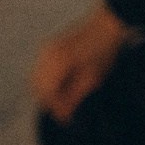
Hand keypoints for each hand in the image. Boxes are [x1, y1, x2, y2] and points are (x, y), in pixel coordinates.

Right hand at [31, 7, 128, 123]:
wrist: (107, 25)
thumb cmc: (104, 52)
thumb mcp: (93, 78)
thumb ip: (75, 97)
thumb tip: (63, 116)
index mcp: (58, 63)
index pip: (48, 94)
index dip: (56, 108)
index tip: (67, 119)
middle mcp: (46, 55)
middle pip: (38, 88)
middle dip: (51, 102)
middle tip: (67, 112)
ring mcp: (45, 50)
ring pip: (37, 81)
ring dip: (48, 93)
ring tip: (66, 101)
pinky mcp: (47, 48)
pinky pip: (40, 71)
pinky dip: (48, 82)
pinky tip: (62, 87)